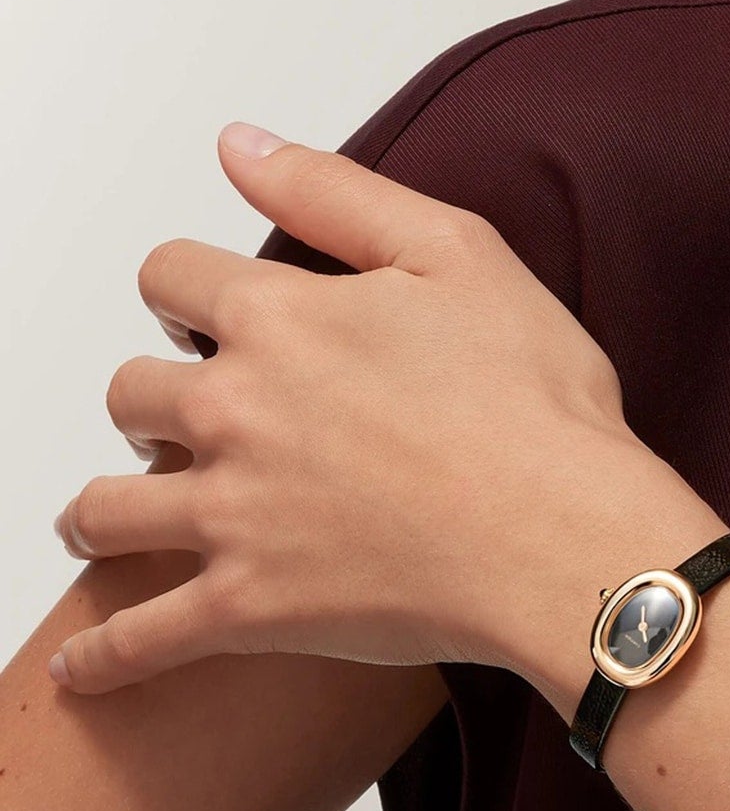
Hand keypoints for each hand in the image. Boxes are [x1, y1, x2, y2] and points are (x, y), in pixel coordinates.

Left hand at [47, 120, 729, 711]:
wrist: (565, 534)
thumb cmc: (535, 401)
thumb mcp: (458, 253)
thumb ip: (336, 193)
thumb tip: (240, 145)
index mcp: (280, 321)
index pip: (170, 276)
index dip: (186, 285)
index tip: (206, 308)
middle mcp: (232, 411)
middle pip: (129, 390)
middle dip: (155, 395)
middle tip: (195, 416)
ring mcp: (231, 516)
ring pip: (105, 509)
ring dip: (103, 509)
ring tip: (116, 516)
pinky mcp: (248, 610)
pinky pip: (139, 639)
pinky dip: (104, 656)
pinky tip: (82, 665)